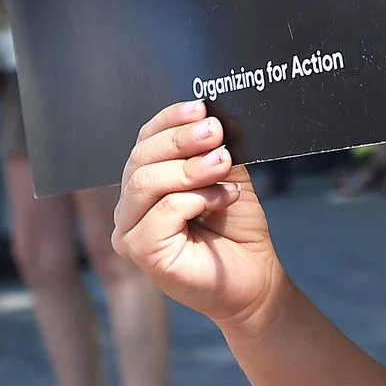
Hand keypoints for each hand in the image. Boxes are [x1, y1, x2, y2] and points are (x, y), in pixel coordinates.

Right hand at [112, 101, 283, 328]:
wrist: (256, 278)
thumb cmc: (237, 229)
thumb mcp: (226, 176)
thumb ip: (213, 150)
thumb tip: (210, 117)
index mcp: (145, 185)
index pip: (144, 142)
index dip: (168, 120)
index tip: (200, 108)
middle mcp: (130, 208)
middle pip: (141, 159)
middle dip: (181, 140)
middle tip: (215, 133)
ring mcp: (130, 232)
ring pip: (146, 182)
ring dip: (189, 168)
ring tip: (222, 165)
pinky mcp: (141, 253)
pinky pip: (162, 211)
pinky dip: (195, 198)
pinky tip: (222, 199)